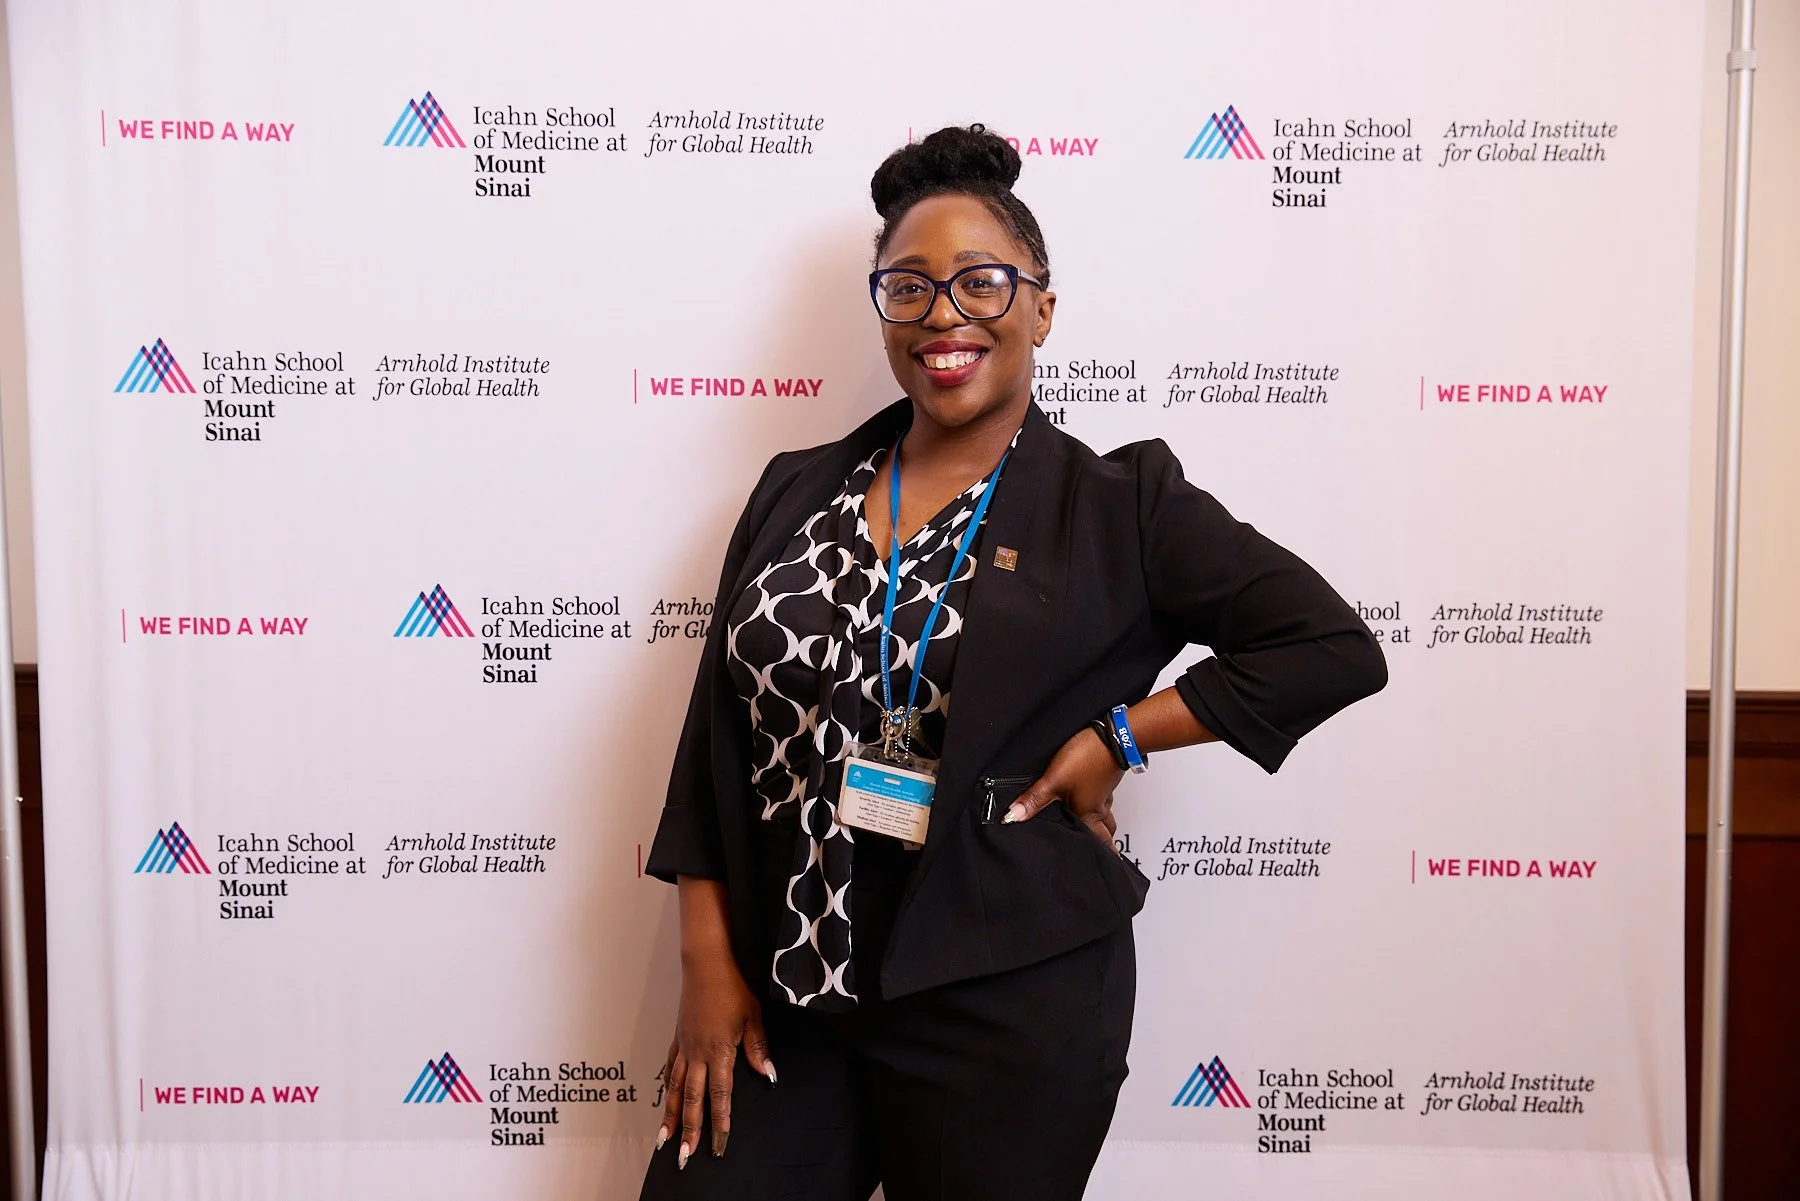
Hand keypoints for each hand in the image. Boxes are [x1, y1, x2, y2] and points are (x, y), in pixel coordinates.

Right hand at [657, 946, 774, 1166]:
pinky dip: (666, 1088)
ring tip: (665, 1139)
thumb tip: (768, 1075)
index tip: (719, 1143)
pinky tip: (665, 1099)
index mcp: (718, 1050)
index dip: (720, 1120)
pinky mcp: (678, 1038)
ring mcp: (685, 1046)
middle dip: (689, 1128)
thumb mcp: (752, 1017)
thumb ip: (758, 1049)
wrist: (705, 965)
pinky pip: (670, 1069)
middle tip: (685, 1154)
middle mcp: (697, 1053)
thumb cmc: (732, 988)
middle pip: (691, 1098)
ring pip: (674, 1088)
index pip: (719, 1094)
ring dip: (670, 1115)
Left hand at [1004, 726, 1124, 847]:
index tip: (1106, 867)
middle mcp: (1098, 806)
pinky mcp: (1105, 776)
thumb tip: (1014, 817)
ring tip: (1100, 831)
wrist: (1113, 735)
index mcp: (1087, 814)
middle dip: (1106, 844)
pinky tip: (1091, 798)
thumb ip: (1034, 799)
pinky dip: (1100, 804)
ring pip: (1106, 815)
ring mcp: (1103, 791)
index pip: (1097, 842)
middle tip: (1105, 855)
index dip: (1102, 856)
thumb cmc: (1087, 758)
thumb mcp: (1054, 780)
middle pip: (1106, 832)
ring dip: (1104, 824)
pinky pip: (1104, 798)